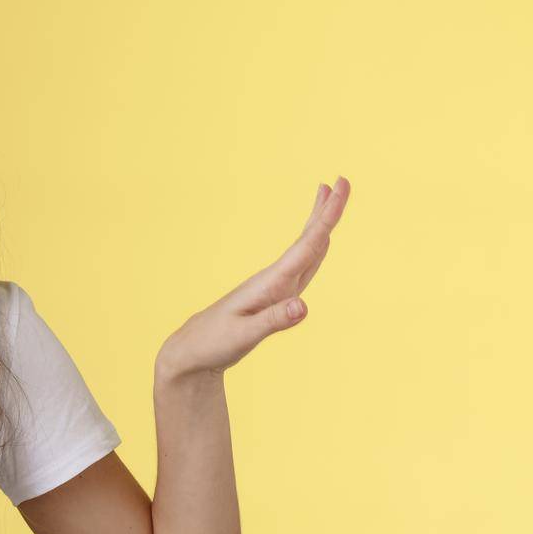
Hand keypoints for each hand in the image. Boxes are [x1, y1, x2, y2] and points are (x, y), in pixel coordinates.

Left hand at [157, 176, 350, 379]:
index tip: (338, 187)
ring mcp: (273, 287)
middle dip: (326, 211)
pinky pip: (301, 267)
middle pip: (306, 240)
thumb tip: (303, 306)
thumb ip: (274, 321)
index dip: (325, 217)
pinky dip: (313, 249)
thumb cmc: (213, 343)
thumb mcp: (244, 336)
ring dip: (319, 224)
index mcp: (269, 283)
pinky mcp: (273, 298)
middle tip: (342, 181)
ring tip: (329, 197)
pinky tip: (318, 242)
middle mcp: (273, 280)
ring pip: (304, 250)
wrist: (191, 353)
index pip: (305, 245)